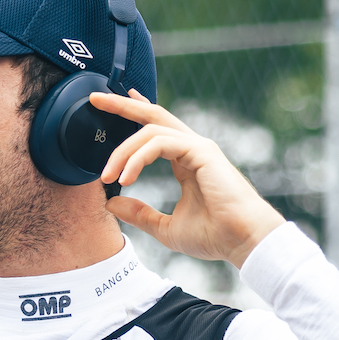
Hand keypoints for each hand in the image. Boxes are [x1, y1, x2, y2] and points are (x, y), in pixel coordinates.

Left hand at [93, 91, 285, 269]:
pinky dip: (138, 159)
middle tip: (95, 99)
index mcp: (186, 161)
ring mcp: (198, 147)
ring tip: (108, 175)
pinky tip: (126, 178)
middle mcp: (191, 148)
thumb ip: (139, 214)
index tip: (112, 105)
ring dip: (123, 151)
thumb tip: (110, 202)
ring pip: (150, 130)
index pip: (156, 130)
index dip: (135, 114)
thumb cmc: (214, 236)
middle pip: (152, 115)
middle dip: (122, 105)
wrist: (243, 241)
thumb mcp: (165, 228)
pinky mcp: (201, 151)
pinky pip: (159, 143)